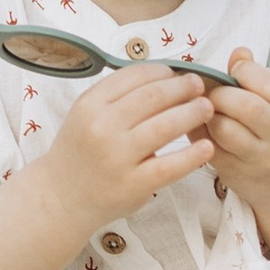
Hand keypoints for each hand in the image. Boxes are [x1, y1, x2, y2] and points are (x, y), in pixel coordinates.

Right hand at [44, 66, 220, 230]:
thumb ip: (116, 96)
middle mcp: (102, 127)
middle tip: (199, 86)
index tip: (178, 72)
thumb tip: (162, 76)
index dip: (162, 71)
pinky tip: (207, 147)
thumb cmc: (80, 152)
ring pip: (166, 126)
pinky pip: (170, 166)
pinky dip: (192, 155)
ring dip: (192, 113)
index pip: (134, 76)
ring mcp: (118, 157)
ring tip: (207, 109)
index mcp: (90, 104)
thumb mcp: (85, 114)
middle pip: (154, 96)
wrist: (61, 197)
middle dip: (183, 87)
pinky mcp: (133, 185)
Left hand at [207, 51, 269, 269]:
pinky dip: (199, 132)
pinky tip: (201, 126)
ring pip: (225, 129)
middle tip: (212, 92)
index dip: (246, 72)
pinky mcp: (237, 175)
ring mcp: (262, 160)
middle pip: (247, 107)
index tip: (234, 72)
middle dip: (221, 93)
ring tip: (206, 109)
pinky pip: (210, 148)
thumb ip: (258, 76)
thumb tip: (239, 53)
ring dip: (207, 113)